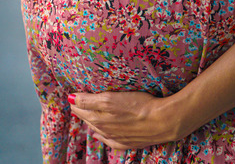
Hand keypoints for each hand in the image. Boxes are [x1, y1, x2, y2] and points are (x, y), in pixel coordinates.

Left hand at [68, 91, 191, 149]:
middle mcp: (104, 128)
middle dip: (80, 109)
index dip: (75, 99)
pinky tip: (97, 134)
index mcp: (98, 116)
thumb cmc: (138, 105)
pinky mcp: (126, 142)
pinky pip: (108, 141)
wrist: (163, 121)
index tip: (73, 93)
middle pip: (86, 117)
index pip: (79, 106)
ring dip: (89, 120)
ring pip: (96, 127)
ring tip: (86, 112)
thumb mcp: (110, 99)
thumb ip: (88, 100)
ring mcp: (115, 137)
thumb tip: (71, 98)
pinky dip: (101, 136)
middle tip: (77, 101)